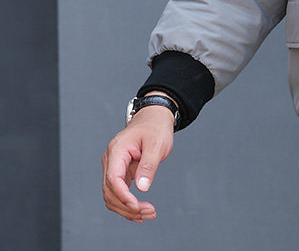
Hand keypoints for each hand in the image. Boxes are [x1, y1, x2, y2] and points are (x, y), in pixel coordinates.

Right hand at [101, 101, 174, 222]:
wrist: (154, 118)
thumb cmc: (155, 127)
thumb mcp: (157, 143)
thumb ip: (149, 165)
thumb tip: (142, 187)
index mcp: (117, 150)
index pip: (113, 179)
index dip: (123, 196)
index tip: (137, 207)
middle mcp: (111, 160)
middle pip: (110, 191)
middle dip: (127, 206)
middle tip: (148, 212)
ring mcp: (114, 166)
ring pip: (112, 195)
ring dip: (127, 208)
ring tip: (147, 213)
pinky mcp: (120, 171)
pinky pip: (118, 191)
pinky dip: (127, 203)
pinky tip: (139, 211)